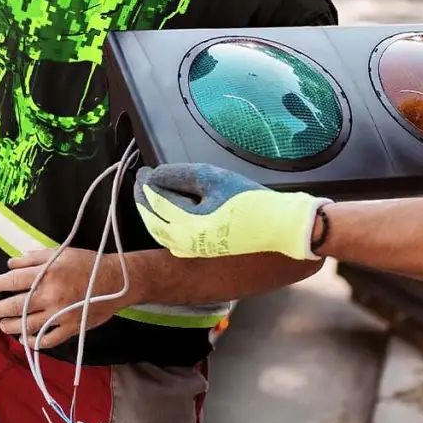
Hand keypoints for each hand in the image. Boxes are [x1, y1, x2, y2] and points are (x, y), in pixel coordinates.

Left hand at [0, 247, 131, 348]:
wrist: (117, 281)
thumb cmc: (88, 263)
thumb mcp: (62, 252)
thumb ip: (35, 257)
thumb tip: (11, 263)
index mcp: (47, 274)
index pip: (12, 280)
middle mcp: (50, 295)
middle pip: (14, 306)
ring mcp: (59, 314)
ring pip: (26, 325)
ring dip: (10, 326)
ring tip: (3, 324)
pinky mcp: (70, 328)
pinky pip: (47, 340)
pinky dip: (33, 342)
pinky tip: (25, 339)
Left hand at [134, 163, 325, 260]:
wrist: (280, 227)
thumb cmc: (250, 200)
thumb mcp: (215, 178)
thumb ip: (181, 176)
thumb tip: (156, 175)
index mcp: (187, 223)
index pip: (156, 200)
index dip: (146, 183)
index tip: (143, 170)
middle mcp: (185, 242)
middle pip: (153, 220)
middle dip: (144, 199)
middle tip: (142, 181)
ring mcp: (194, 251)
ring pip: (161, 233)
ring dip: (152, 214)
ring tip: (150, 196)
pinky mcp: (203, 252)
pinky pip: (173, 240)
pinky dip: (164, 227)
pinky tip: (168, 217)